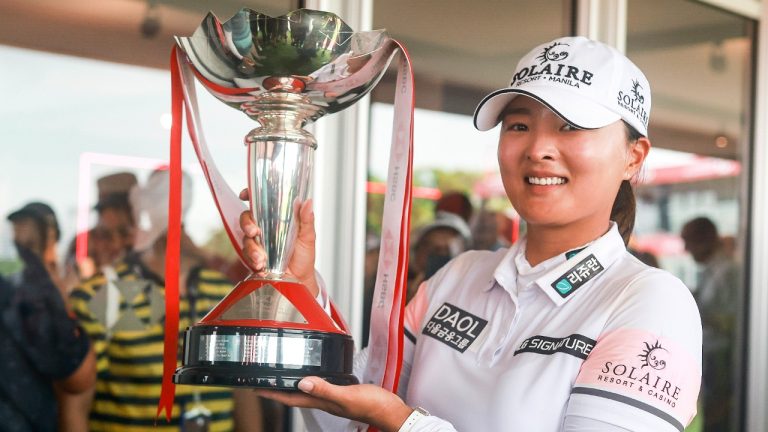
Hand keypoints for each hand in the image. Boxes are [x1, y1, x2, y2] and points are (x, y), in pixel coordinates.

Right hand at [239, 189, 319, 296]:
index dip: (250, 195)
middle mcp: (265, 229)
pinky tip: (261, 265)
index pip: (261, 203)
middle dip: (247, 224)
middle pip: (247, 218)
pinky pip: (246, 255)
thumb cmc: (304, 257)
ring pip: (245, 238)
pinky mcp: (254, 257)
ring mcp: (258, 243)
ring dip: (252, 248)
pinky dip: (252, 259)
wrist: (300, 280)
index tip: (245, 195)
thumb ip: (306, 220)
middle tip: (254, 232)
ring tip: (262, 258)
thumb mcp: (308, 237)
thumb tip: (308, 203)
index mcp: (277, 219)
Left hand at [255, 377, 412, 431]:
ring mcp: (334, 399)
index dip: (274, 394)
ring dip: (293, 386)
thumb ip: (325, 389)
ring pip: (307, 392)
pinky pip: (321, 387)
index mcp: (323, 402)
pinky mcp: (343, 393)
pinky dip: (313, 381)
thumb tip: (303, 382)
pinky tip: (314, 376)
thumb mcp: (347, 395)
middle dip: (278, 390)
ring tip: (282, 378)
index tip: (258, 389)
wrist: (391, 411)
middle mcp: (325, 402)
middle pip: (295, 396)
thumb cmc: (373, 405)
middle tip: (264, 382)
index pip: (292, 399)